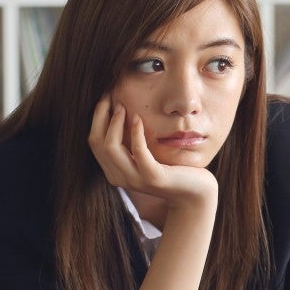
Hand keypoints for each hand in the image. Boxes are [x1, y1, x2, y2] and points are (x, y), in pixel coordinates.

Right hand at [88, 96, 218, 210]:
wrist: (195, 193)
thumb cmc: (171, 168)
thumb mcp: (146, 154)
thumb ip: (131, 142)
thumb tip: (121, 108)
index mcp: (114, 171)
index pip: (94, 141)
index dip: (96, 117)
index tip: (105, 97)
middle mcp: (119, 177)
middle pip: (97, 142)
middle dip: (101, 116)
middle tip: (111, 96)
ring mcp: (135, 179)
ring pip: (110, 147)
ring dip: (115, 122)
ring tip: (123, 106)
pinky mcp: (152, 177)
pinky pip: (138, 152)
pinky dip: (136, 132)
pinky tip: (139, 118)